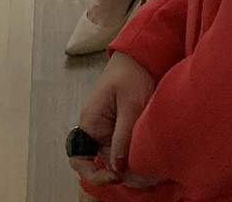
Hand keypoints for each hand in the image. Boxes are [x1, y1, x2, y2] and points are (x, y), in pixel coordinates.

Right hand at [70, 52, 161, 188]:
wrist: (141, 55)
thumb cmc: (131, 73)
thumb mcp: (130, 104)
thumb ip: (123, 136)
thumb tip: (118, 167)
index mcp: (91, 123)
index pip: (79, 159)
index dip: (94, 174)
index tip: (116, 176)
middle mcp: (97, 131)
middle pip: (103, 165)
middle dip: (122, 174)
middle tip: (144, 176)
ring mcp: (110, 130)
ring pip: (117, 160)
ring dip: (132, 167)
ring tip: (152, 170)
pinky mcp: (122, 129)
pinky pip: (126, 150)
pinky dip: (137, 158)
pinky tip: (150, 159)